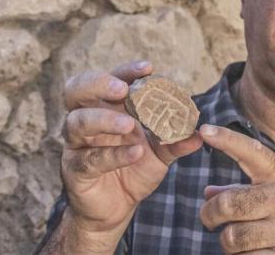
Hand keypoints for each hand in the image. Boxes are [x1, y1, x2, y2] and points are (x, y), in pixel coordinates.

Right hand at [60, 61, 202, 250]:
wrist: (117, 207)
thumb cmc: (134, 169)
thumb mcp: (160, 153)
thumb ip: (176, 141)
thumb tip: (200, 132)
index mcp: (107, 107)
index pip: (110, 80)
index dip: (126, 71)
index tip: (148, 68)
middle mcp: (87, 119)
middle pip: (77, 89)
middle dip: (99, 84)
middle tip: (122, 89)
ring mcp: (77, 144)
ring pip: (78, 122)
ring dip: (104, 119)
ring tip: (129, 125)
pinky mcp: (75, 169)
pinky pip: (90, 158)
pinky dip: (113, 155)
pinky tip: (135, 153)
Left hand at [198, 124, 274, 254]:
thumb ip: (245, 189)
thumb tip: (208, 194)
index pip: (251, 151)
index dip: (227, 139)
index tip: (204, 130)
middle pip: (229, 204)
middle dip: (210, 214)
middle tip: (209, 219)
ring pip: (233, 238)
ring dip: (228, 242)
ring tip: (236, 239)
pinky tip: (253, 252)